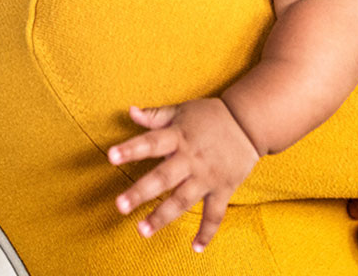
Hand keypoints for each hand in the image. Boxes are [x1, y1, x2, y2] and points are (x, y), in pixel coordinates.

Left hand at [107, 98, 259, 251]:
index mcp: (178, 136)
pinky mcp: (223, 189)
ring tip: (142, 230)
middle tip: (120, 205)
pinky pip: (215, 214)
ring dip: (163, 216)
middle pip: (163, 177)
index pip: (151, 143)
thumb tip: (129, 112)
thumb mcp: (181, 110)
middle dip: (141, 192)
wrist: (247, 123)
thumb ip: (155, 116)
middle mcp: (191, 158)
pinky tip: (195, 248)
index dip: (130, 149)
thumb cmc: (209, 115)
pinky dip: (207, 232)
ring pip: (183, 199)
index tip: (110, 156)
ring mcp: (207, 176)